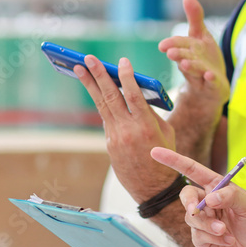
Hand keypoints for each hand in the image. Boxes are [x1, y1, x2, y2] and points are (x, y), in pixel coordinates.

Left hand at [75, 56, 176, 200]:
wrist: (153, 187)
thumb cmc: (164, 155)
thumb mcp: (166, 131)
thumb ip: (150, 112)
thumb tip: (134, 92)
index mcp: (147, 126)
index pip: (133, 96)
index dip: (126, 77)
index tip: (122, 61)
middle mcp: (128, 130)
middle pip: (110, 97)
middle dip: (99, 75)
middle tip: (88, 59)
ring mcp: (115, 137)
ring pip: (101, 105)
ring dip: (90, 84)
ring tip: (79, 68)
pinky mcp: (109, 144)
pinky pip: (105, 118)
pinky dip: (101, 102)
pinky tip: (95, 88)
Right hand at [152, 147, 245, 246]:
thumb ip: (231, 197)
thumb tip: (209, 198)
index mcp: (217, 187)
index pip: (192, 170)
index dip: (173, 160)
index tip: (155, 152)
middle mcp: (207, 203)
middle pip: (186, 196)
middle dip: (190, 203)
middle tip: (197, 211)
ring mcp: (202, 222)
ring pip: (191, 218)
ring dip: (207, 224)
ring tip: (225, 231)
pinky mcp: (200, 239)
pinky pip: (197, 235)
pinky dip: (212, 237)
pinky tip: (227, 240)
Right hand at [158, 0, 228, 109]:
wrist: (213, 88)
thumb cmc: (203, 59)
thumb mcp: (201, 36)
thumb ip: (195, 18)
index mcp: (187, 51)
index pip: (178, 45)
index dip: (172, 44)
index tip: (163, 45)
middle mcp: (192, 64)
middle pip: (184, 58)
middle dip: (178, 55)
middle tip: (171, 52)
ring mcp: (202, 76)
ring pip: (195, 71)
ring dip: (190, 67)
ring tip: (184, 64)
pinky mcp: (214, 86)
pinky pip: (212, 83)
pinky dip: (210, 80)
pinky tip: (210, 75)